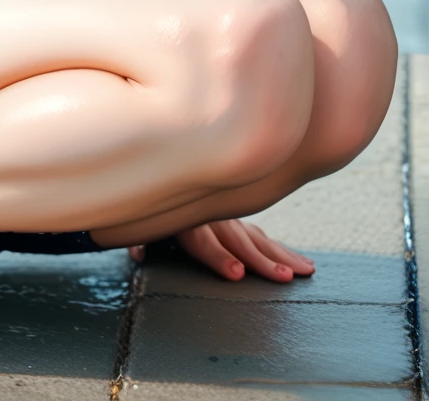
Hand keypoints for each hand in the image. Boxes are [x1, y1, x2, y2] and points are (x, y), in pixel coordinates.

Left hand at [128, 219, 314, 281]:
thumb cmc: (153, 202)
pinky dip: (282, 250)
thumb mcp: (143, 218)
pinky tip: (305, 264)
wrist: (169, 166)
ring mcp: (227, 217)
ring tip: (305, 271)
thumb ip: (141, 238)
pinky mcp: (237, 220)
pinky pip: (262, 236)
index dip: (219, 258)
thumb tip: (138, 255)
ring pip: (258, 238)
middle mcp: (212, 217)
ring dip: (282, 255)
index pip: (203, 241)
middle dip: (260, 260)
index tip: (236, 274)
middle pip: (238, 241)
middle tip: (284, 278)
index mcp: (186, 220)